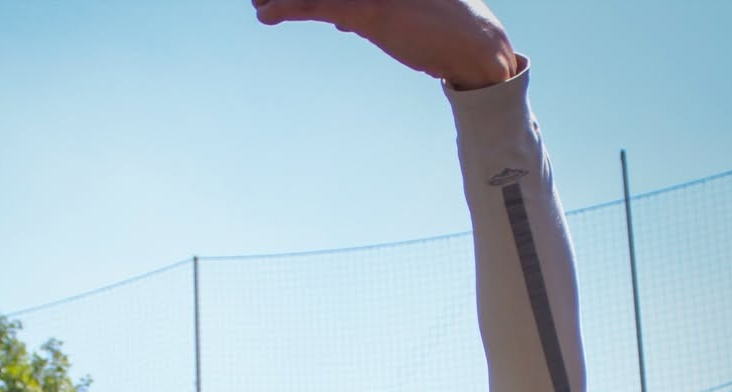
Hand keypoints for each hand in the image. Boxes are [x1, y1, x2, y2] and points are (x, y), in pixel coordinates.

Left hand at [251, 0, 516, 90]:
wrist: (474, 47)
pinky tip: (266, 13)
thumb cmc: (440, 29)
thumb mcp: (397, 13)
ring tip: (257, 6)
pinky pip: (317, 5)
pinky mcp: (369, 8)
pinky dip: (288, 8)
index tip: (276, 0)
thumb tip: (337, 19)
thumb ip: (362, 12)